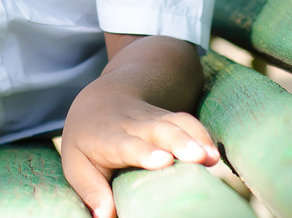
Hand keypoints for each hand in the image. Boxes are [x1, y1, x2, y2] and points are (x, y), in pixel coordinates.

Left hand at [60, 69, 217, 217]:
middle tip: (197, 157)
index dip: (145, 152)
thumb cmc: (87, 141)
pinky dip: (202, 134)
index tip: (163, 160)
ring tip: (212, 158)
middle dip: (178, 141)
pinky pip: (187, 122)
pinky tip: (214, 152)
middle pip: (157, 129)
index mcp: (108, 137)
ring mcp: (153, 119)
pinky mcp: (168, 118)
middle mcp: (132, 125)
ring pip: (175, 122)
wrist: (101, 100)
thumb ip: (92, 191)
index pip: (127, 144)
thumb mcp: (77, 165)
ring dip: (195, 137)